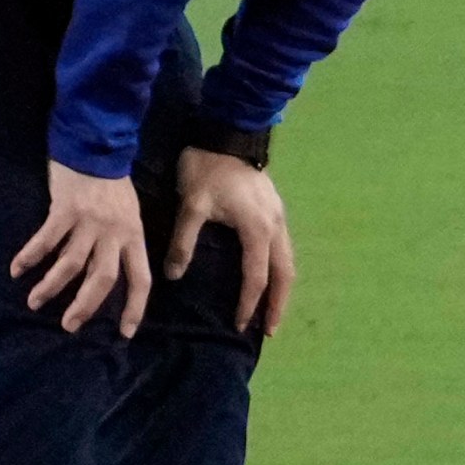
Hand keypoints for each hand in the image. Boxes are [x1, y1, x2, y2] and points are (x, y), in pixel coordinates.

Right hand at [13, 162, 151, 335]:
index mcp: (134, 236)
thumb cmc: (112, 185)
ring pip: (71, 264)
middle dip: (86, 306)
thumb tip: (103, 276)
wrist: (96, 148)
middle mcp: (114, 233)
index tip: (125, 332)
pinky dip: (30, 257)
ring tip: (34, 302)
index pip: (140, 279)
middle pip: (103, 279)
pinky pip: (46, 240)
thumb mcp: (128, 216)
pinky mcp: (65, 211)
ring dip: (51, 287)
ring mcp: (89, 222)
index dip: (135, 307)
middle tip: (69, 326)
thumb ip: (118, 244)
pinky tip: (17, 270)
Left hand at [167, 148, 294, 334]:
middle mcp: (276, 228)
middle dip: (278, 304)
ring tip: (273, 310)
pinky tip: (269, 277)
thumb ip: (184, 242)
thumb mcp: (191, 205)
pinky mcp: (276, 211)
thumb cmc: (208, 169)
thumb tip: (175, 275)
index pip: (257, 277)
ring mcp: (280, 218)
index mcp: (257, 230)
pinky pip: (284, 249)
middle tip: (270, 330)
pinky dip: (279, 270)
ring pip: (289, 262)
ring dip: (282, 288)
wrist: (227, 134)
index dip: (248, 304)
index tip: (239, 325)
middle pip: (285, 275)